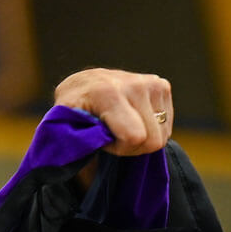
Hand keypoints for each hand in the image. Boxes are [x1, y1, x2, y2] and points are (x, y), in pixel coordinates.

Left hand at [54, 68, 172, 155]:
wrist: (84, 84)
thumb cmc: (73, 110)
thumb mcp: (64, 124)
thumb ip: (73, 137)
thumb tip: (88, 146)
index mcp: (108, 93)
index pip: (135, 137)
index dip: (119, 148)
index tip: (103, 139)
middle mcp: (134, 84)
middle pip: (152, 141)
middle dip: (132, 147)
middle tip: (114, 136)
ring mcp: (152, 83)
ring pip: (162, 136)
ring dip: (142, 139)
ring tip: (122, 126)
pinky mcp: (162, 86)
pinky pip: (166, 127)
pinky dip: (151, 129)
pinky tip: (133, 119)